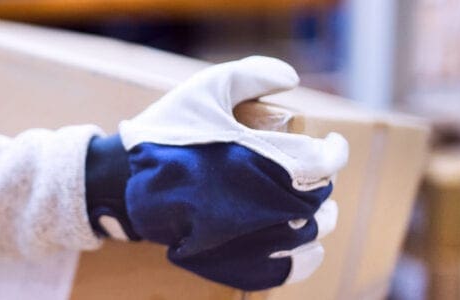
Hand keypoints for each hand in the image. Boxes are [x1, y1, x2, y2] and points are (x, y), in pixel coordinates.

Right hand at [87, 56, 347, 290]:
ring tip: (310, 208)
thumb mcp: (205, 89)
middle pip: (317, 199)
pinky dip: (302, 261)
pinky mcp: (232, 261)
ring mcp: (249, 237)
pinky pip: (283, 271)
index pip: (324, 162)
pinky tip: (305, 248)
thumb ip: (252, 75)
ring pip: (306, 234)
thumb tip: (293, 80)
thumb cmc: (166, 133)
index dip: (334, 152)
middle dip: (322, 184)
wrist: (125, 181)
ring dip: (317, 219)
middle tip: (313, 172)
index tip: (330, 145)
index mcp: (263, 159)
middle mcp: (263, 203)